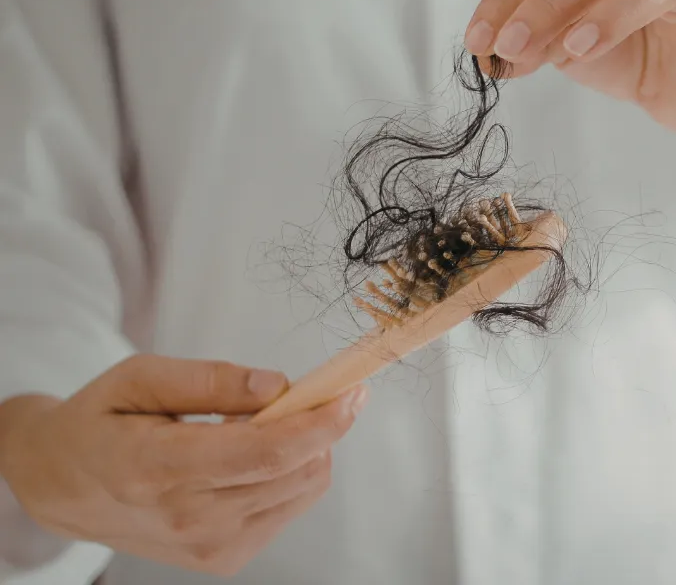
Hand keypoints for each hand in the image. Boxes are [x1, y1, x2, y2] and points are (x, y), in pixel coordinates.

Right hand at [0, 355, 366, 576]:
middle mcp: (188, 518)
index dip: (322, 421)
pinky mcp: (221, 560)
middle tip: (306, 392)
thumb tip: (277, 386)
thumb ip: (211, 379)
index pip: (268, 452)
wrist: (60, 486)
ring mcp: (207, 547)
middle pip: (297, 471)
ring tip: (258, 425)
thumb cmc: (101, 421)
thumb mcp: (140, 377)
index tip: (352, 390)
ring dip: (305, 448)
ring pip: (302, 489)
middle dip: (323, 425)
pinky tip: (250, 456)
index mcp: (159, 468)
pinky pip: (287, 507)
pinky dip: (288, 473)